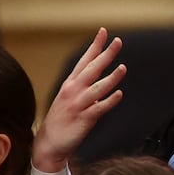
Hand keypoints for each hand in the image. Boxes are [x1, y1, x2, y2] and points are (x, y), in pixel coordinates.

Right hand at [35, 28, 124, 171]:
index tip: (104, 32)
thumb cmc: (63, 120)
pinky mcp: (83, 119)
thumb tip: (104, 83)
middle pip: (92, 69)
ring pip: (97, 88)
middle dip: (105, 54)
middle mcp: (73, 91)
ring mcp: (78, 104)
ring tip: (123, 67)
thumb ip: (86, 89)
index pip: (85, 60)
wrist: (49, 143)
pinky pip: (98, 108)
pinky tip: (119, 95)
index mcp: (71, 84)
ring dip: (111, 78)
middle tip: (118, 41)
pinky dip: (109, 101)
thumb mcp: (71, 99)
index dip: (95, 46)